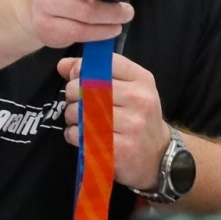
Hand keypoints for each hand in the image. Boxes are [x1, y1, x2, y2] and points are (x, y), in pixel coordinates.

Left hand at [58, 52, 169, 192]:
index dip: (82, 70)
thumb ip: (97, 72)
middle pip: (87, 87)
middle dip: (73, 94)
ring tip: (81, 120)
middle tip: (78, 103)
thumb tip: (64, 65)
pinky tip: (82, 135)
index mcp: (141, 80)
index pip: (104, 63)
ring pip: (81, 111)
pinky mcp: (121, 149)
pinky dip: (74, 134)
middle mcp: (139, 99)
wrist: (157, 156)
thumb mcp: (128, 89)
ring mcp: (132, 125)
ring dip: (72, 116)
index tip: (77, 78)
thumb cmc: (137, 117)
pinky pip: (81, 134)